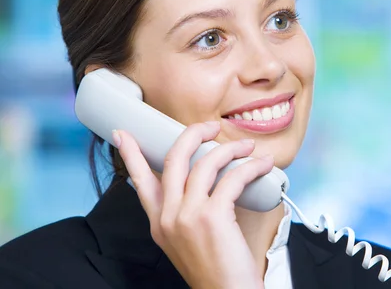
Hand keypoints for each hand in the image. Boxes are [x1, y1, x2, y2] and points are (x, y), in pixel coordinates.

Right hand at [113, 121, 273, 288]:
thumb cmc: (215, 269)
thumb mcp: (186, 241)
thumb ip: (184, 212)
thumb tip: (203, 180)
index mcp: (159, 223)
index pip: (139, 181)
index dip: (131, 154)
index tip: (123, 134)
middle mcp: (168, 217)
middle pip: (173, 159)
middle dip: (193, 133)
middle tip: (210, 126)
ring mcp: (187, 216)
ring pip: (205, 163)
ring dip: (230, 148)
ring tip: (246, 147)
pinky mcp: (212, 216)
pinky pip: (233, 177)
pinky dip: (251, 166)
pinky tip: (261, 164)